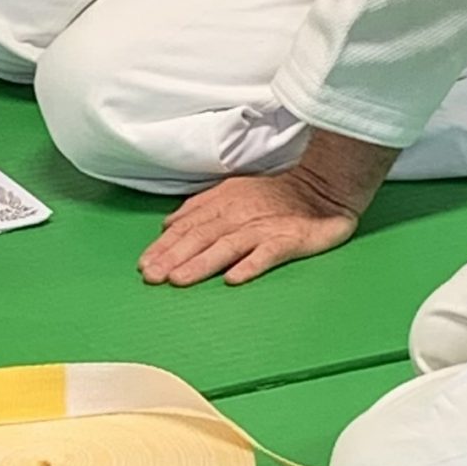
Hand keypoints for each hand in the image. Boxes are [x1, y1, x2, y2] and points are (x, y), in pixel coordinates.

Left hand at [139, 163, 359, 287]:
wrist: (322, 185)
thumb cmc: (274, 194)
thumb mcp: (232, 193)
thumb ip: (200, 208)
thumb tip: (168, 224)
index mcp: (223, 203)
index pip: (188, 226)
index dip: (165, 246)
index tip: (144, 265)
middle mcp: (239, 215)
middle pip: (201, 237)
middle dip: (173, 257)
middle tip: (151, 276)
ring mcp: (264, 227)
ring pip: (227, 246)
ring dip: (201, 263)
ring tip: (179, 280)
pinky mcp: (290, 239)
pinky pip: (268, 252)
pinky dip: (251, 264)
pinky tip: (234, 279)